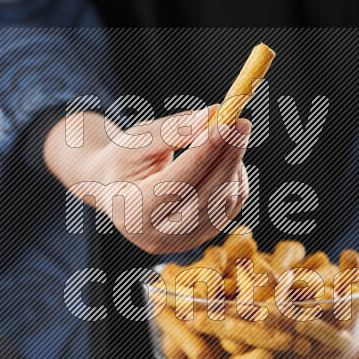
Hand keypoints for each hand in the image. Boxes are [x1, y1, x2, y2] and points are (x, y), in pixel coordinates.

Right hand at [44, 106, 250, 254]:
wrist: (118, 190)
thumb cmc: (124, 162)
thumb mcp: (137, 141)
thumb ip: (172, 131)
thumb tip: (209, 116)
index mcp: (133, 213)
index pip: (175, 184)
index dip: (202, 154)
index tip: (223, 124)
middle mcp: (158, 236)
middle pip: (204, 196)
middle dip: (227, 157)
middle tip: (240, 123)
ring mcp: (182, 241)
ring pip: (223, 202)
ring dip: (233, 164)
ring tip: (230, 133)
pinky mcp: (201, 237)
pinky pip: (230, 207)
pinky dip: (235, 178)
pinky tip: (228, 155)